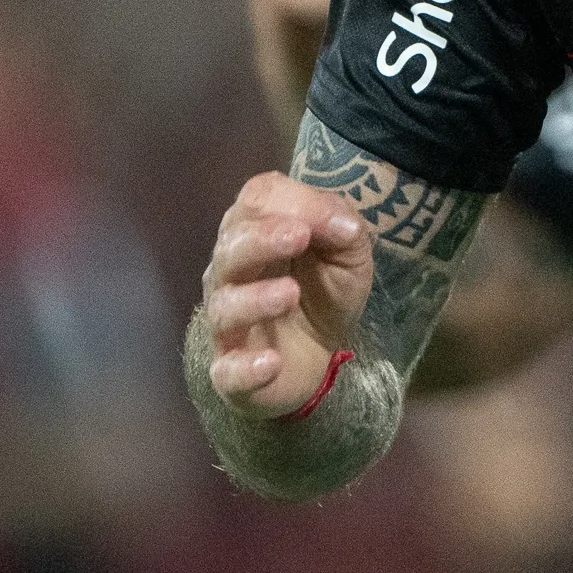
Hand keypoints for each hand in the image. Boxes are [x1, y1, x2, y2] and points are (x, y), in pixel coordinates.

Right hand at [200, 171, 373, 415]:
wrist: (319, 356)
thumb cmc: (323, 292)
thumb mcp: (348, 253)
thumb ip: (344, 227)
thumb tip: (341, 223)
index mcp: (256, 233)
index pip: (256, 201)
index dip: (291, 203)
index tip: (327, 220)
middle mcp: (231, 274)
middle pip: (230, 248)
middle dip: (262, 239)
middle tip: (298, 237)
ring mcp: (227, 324)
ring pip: (224, 307)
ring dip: (254, 299)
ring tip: (289, 294)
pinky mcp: (231, 371)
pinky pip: (227, 371)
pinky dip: (245, 367)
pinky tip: (270, 362)